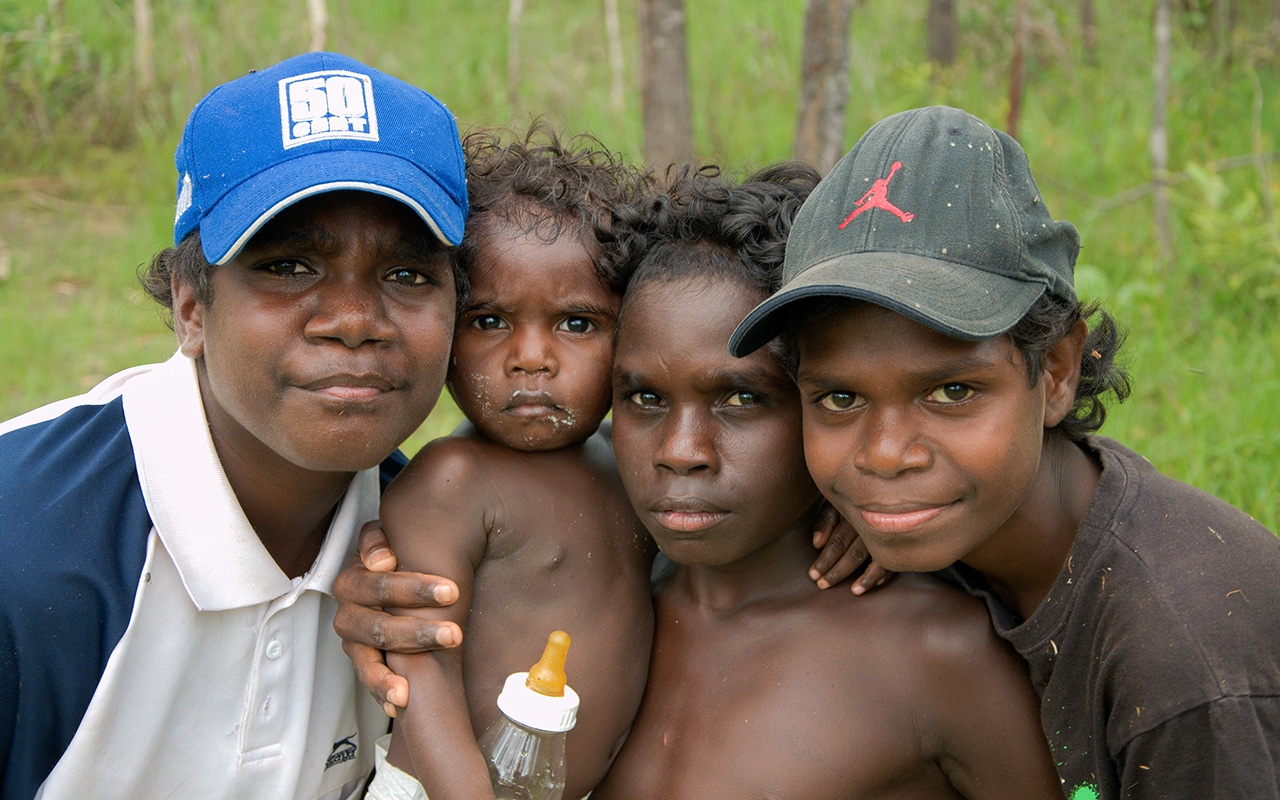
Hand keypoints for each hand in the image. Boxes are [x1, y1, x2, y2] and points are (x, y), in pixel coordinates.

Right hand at [332, 520, 461, 716]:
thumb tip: (384, 559)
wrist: (381, 583)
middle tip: (454, 634)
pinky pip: (369, 681)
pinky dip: (382, 693)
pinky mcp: (361, 662)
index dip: (414, 588)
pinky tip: (400, 704)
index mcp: (353, 579)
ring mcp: (353, 641)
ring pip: (371, 658)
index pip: (380, 584)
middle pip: (379, 626)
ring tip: (414, 687)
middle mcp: (348, 612)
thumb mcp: (385, 542)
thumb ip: (378, 542)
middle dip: (418, 632)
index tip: (452, 591)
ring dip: (393, 674)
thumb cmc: (391, 560)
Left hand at [808, 503, 894, 594]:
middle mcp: (871, 525)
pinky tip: (875, 583)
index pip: (837, 542)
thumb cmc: (853, 498)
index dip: (824, 560)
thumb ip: (825, 522)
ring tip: (854, 591)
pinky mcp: (901, 542)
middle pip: (854, 554)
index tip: (813, 576)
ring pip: (877, 560)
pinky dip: (885, 573)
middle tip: (823, 585)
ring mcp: (887, 534)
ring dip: (865, 578)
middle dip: (838, 571)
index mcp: (853, 516)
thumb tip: (816, 544)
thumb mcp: (836, 503)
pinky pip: (895, 560)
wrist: (885, 488)